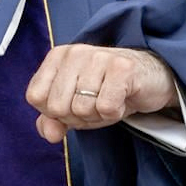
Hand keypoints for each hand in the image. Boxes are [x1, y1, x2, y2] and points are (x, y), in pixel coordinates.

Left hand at [26, 44, 179, 143]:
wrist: (150, 80)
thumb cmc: (107, 91)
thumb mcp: (74, 107)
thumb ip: (52, 121)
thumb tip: (49, 133)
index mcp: (57, 56)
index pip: (36, 97)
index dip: (55, 112)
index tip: (74, 102)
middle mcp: (75, 52)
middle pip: (57, 107)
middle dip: (77, 116)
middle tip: (96, 103)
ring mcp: (99, 57)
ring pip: (82, 109)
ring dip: (98, 115)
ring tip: (111, 100)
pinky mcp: (122, 68)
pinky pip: (106, 108)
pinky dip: (115, 113)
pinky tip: (122, 100)